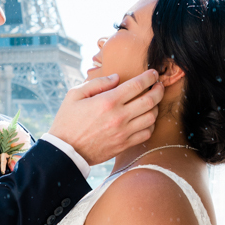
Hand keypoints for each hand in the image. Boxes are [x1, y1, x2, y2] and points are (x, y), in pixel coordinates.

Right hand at [47, 70, 163, 165]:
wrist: (66, 151)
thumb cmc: (67, 121)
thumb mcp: (74, 95)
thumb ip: (97, 83)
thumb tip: (116, 77)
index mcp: (108, 101)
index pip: (138, 85)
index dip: (149, 77)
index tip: (153, 73)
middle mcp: (119, 117)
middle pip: (150, 100)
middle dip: (159, 89)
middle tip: (159, 85)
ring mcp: (123, 132)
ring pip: (152, 117)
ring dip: (156, 107)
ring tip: (153, 102)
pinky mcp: (124, 144)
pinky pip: (146, 133)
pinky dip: (150, 125)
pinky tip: (146, 119)